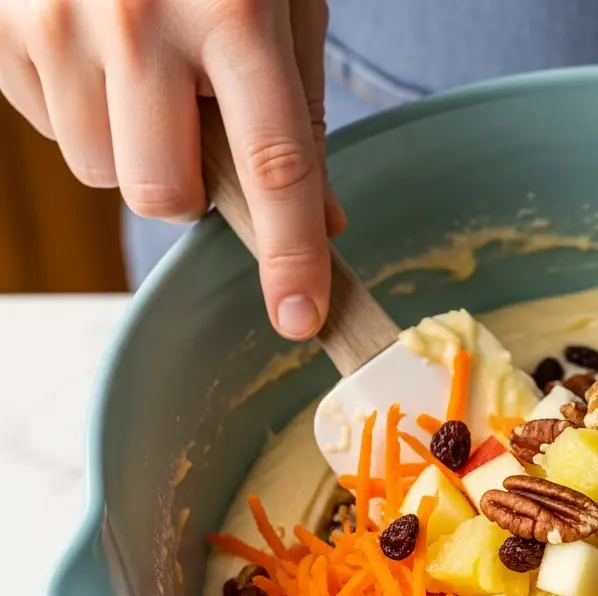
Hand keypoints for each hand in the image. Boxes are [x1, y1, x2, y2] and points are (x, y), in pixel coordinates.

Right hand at [0, 0, 343, 339]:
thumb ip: (302, 112)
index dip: (289, 256)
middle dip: (190, 189)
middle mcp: (139, 24)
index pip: (274, 167)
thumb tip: (322, 223)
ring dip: (134, 145)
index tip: (298, 318)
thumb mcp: (283, 1)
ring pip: (101, 169)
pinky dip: (81, 108)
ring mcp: (57, 22)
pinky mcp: (1, 27)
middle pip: (162, 193)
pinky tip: (97, 51)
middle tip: (199, 131)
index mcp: (235, 14)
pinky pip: (46, 126)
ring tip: (145, 70)